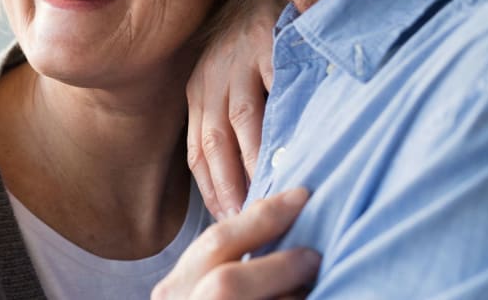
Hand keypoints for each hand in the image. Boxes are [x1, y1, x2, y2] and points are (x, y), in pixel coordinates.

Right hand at [151, 187, 318, 299]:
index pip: (215, 243)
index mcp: (173, 293)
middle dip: (277, 267)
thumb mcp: (198, 292)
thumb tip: (284, 237)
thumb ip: (226, 270)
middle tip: (314, 256)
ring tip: (312, 290)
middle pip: (226, 283)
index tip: (301, 197)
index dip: (263, 216)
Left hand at [187, 0, 279, 217]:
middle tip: (246, 221)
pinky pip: (277, 88)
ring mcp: (239, 59)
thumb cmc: (252, 44)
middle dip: (229, 185)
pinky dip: (285, 120)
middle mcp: (212, 77)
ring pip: (243, 120)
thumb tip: (247, 185)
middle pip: (215, 141)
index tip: (228, 223)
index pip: (197, 152)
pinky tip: (298, 146)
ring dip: (255, 161)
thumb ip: (231, 124)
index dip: (210, 190)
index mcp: (199, 92)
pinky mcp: (269, 42)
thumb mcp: (229, 82)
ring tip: (269, 194)